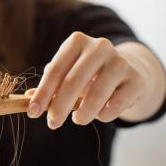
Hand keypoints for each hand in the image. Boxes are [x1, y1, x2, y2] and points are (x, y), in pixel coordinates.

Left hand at [25, 31, 147, 128]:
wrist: (128, 69)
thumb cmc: (88, 73)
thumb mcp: (68, 72)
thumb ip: (50, 85)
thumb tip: (29, 100)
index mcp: (77, 41)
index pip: (55, 70)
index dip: (43, 93)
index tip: (32, 112)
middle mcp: (99, 46)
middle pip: (73, 82)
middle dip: (59, 107)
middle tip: (52, 123)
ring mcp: (120, 61)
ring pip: (95, 96)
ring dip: (82, 115)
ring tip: (77, 119)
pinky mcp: (136, 79)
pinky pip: (115, 105)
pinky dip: (103, 116)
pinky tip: (99, 114)